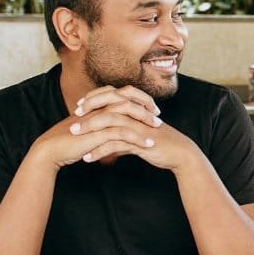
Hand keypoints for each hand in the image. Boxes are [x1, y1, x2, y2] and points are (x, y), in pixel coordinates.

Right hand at [27, 85, 157, 168]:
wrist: (52, 150)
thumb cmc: (70, 139)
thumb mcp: (90, 127)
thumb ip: (102, 122)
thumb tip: (116, 125)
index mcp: (97, 103)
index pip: (123, 93)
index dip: (139, 98)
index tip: (152, 108)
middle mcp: (98, 107)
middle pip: (128, 98)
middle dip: (146, 105)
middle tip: (158, 116)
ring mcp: (97, 118)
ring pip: (127, 113)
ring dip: (145, 121)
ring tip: (157, 129)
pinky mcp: (97, 132)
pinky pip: (122, 132)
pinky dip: (137, 138)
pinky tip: (148, 145)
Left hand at [69, 86, 196, 169]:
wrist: (181, 154)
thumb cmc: (163, 144)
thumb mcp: (141, 137)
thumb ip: (126, 137)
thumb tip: (113, 144)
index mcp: (137, 108)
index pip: (112, 96)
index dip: (94, 99)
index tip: (79, 107)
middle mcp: (137, 114)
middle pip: (108, 105)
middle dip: (88, 111)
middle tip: (72, 119)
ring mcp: (138, 126)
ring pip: (109, 122)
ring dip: (89, 129)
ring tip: (75, 137)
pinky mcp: (140, 141)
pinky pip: (116, 144)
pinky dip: (100, 151)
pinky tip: (88, 158)